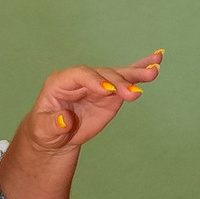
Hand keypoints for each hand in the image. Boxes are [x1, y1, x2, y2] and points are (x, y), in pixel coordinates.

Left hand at [27, 54, 162, 148]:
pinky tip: (156, 63)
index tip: (108, 91)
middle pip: (103, 74)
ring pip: (117, 75)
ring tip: (153, 72)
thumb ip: (53, 124)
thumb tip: (65, 119)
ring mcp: (98, 84)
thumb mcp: (43, 130)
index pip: (80, 75)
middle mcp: (82, 78)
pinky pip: (126, 80)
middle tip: (132, 94)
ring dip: (136, 74)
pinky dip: (140, 72)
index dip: (95, 80)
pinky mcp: (111, 93)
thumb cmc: (45, 130)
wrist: (56, 136)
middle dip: (118, 82)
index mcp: (61, 82)